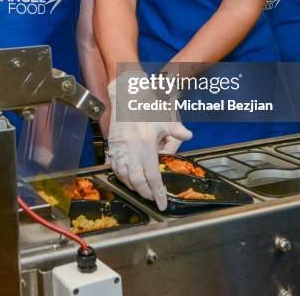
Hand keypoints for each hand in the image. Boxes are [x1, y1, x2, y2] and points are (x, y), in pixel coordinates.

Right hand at [107, 72, 191, 210]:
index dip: (157, 191)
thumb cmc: (147, 107)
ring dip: (132, 185)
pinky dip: (120, 175)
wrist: (127, 95)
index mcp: (146, 142)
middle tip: (152, 197)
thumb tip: (188, 136)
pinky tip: (127, 178)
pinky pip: (114, 166)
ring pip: (123, 174)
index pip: (152, 174)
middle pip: (136, 179)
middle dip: (144, 192)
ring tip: (141, 189)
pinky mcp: (111, 144)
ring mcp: (119, 146)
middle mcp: (131, 147)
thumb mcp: (165, 117)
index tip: (162, 203)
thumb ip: (176, 129)